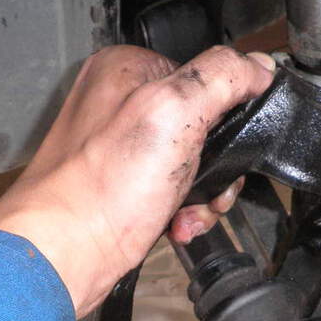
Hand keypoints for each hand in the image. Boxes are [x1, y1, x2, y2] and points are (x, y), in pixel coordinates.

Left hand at [0, 44, 274, 316]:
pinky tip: (174, 224)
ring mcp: (121, 149)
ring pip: (193, 163)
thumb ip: (221, 78)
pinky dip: (183, 212)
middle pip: (204, 123)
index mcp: (128, 68)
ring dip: (203, 194)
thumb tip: (258, 64)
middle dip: (217, 165)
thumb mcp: (173, 113)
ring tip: (188, 213)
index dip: (227, 114)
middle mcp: (120, 104)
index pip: (206, 74)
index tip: (228, 143)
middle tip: (208, 187)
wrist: (63, 256)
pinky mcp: (124, 188)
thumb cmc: (99, 190)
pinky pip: (174, 192)